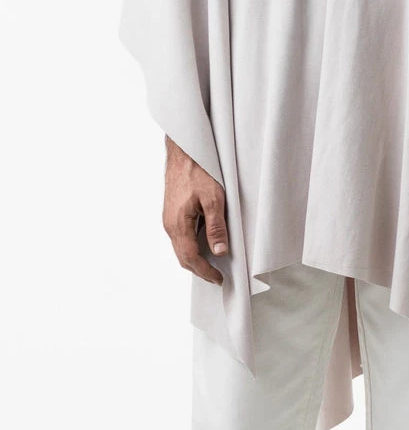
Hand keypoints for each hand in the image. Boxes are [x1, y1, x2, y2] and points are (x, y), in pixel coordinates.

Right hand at [162, 138, 227, 284]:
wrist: (184, 150)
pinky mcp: (171, 211)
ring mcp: (168, 218)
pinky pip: (180, 235)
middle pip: (183, 256)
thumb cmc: (198, 170)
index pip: (190, 258)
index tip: (218, 279)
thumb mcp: (214, 198)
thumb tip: (219, 251)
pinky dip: (191, 245)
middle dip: (199, 269)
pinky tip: (204, 242)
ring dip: (195, 258)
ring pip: (180, 247)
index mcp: (177, 224)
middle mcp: (169, 224)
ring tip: (213, 262)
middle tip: (217, 275)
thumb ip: (216, 227)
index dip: (205, 271)